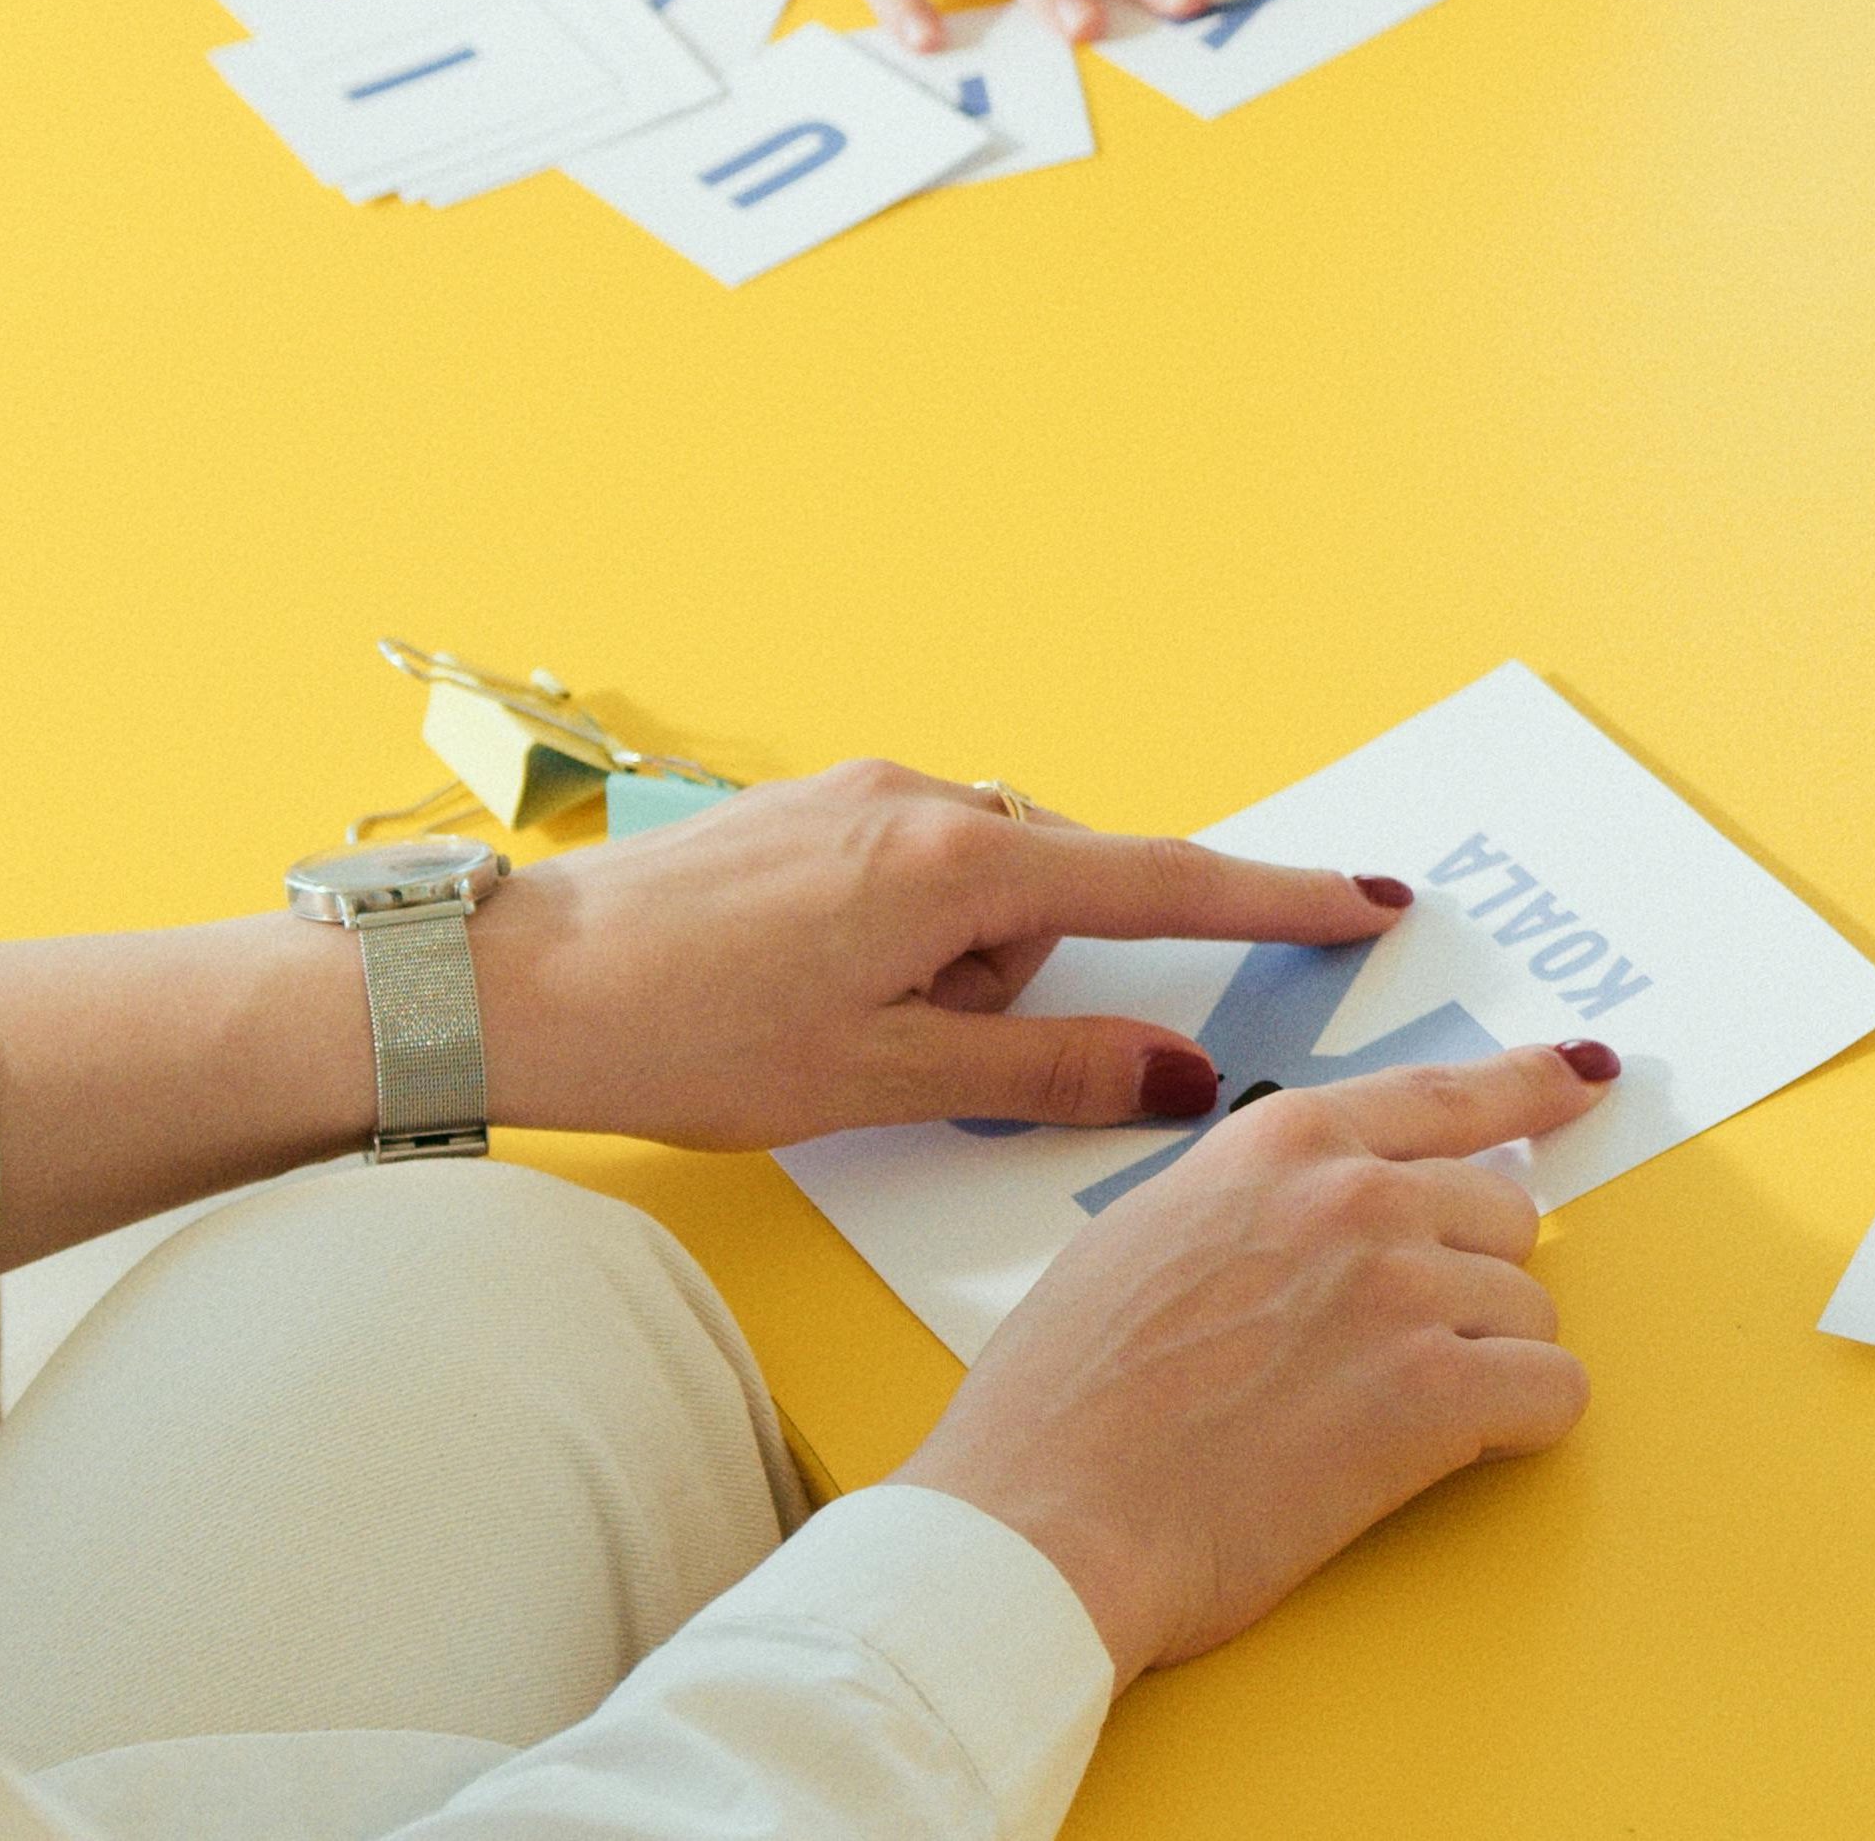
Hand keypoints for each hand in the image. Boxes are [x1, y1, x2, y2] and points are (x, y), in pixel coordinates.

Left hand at [468, 761, 1414, 1146]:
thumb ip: (1047, 1073)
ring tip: (829, 1033)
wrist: (506, 986)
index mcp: (960, 867)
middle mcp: (929, 801)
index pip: (1162, 884)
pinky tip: (804, 990)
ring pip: (984, 893)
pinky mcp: (813, 804)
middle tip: (909, 1056)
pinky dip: (902, 937)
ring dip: (952, 970)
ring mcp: (866, 790)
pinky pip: (917, 870)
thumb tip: (1181, 1074)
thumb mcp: (883, 1084)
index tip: (1369, 899)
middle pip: (1060, 899)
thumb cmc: (682, 1038)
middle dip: (1023, 987)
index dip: (1274, 901)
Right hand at [895, 1044, 1612, 1681]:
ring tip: (1373, 1421)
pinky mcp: (1436, 1389)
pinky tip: (1447, 1452)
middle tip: (1386, 1354)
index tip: (1581, 1077)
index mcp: (1280, 1143)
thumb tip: (1318, 1211)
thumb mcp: (1145, 1237)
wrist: (1038, 1523)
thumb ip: (1254, 1202)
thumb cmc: (1061, 1408)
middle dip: (1466, 1279)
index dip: (1527, 1087)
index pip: (1443, 1095)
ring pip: (1529, 1308)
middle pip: (1502, 1212)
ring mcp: (1402, 1284)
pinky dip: (1520, 1427)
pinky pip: (1553, 1391)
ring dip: (1481, 1363)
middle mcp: (1356, 1192)